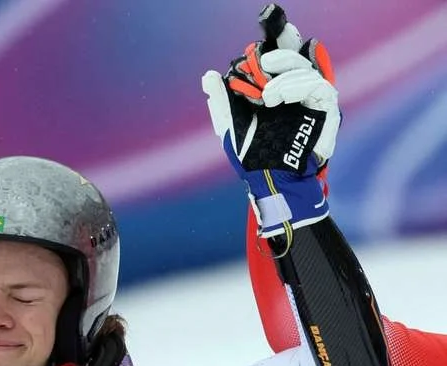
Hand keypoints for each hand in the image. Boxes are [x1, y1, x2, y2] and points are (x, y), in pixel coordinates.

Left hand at [202, 5, 339, 238]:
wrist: (269, 179)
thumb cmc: (250, 155)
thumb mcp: (230, 125)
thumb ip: (221, 101)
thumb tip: (209, 75)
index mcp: (273, 86)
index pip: (278, 55)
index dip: (278, 35)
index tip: (268, 17)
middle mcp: (294, 87)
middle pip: (298, 52)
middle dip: (283, 46)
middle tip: (264, 59)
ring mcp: (311, 96)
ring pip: (306, 68)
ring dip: (284, 76)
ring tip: (265, 97)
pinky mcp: (325, 108)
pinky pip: (319, 85)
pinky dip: (296, 86)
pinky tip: (278, 98)